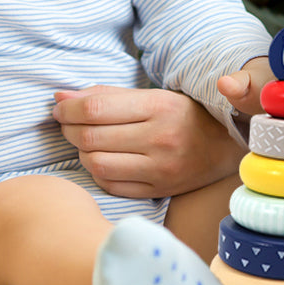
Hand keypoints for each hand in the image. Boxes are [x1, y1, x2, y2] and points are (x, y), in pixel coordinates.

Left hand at [53, 86, 244, 197]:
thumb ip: (106, 95)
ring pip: (97, 163)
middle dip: (68, 128)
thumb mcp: (152, 95)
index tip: (59, 106)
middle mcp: (160, 138)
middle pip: (92, 137)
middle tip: (66, 123)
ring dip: (80, 152)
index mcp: (159, 106)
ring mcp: (160, 168)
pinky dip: (97, 172)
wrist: (224, 147)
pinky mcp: (158, 190)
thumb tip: (61, 96)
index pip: (97, 108)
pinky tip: (100, 159)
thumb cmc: (182, 115)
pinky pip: (111, 185)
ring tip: (83, 141)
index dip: (69, 108)